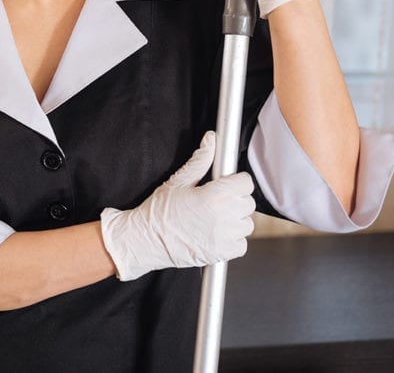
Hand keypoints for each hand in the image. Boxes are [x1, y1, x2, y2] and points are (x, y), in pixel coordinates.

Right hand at [99, 131, 255, 280]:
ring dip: (234, 220)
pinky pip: (241, 244)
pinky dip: (232, 240)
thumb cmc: (158, 211)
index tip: (226, 184)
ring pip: (246, 223)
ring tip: (213, 219)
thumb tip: (211, 139)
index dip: (236, 181)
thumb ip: (200, 160)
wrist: (146, 240)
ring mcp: (224, 237)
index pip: (246, 182)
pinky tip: (215, 233)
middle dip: (235, 199)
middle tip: (215, 202)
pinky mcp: (223, 254)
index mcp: (214, 196)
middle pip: (248, 202)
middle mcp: (223, 217)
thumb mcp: (178, 181)